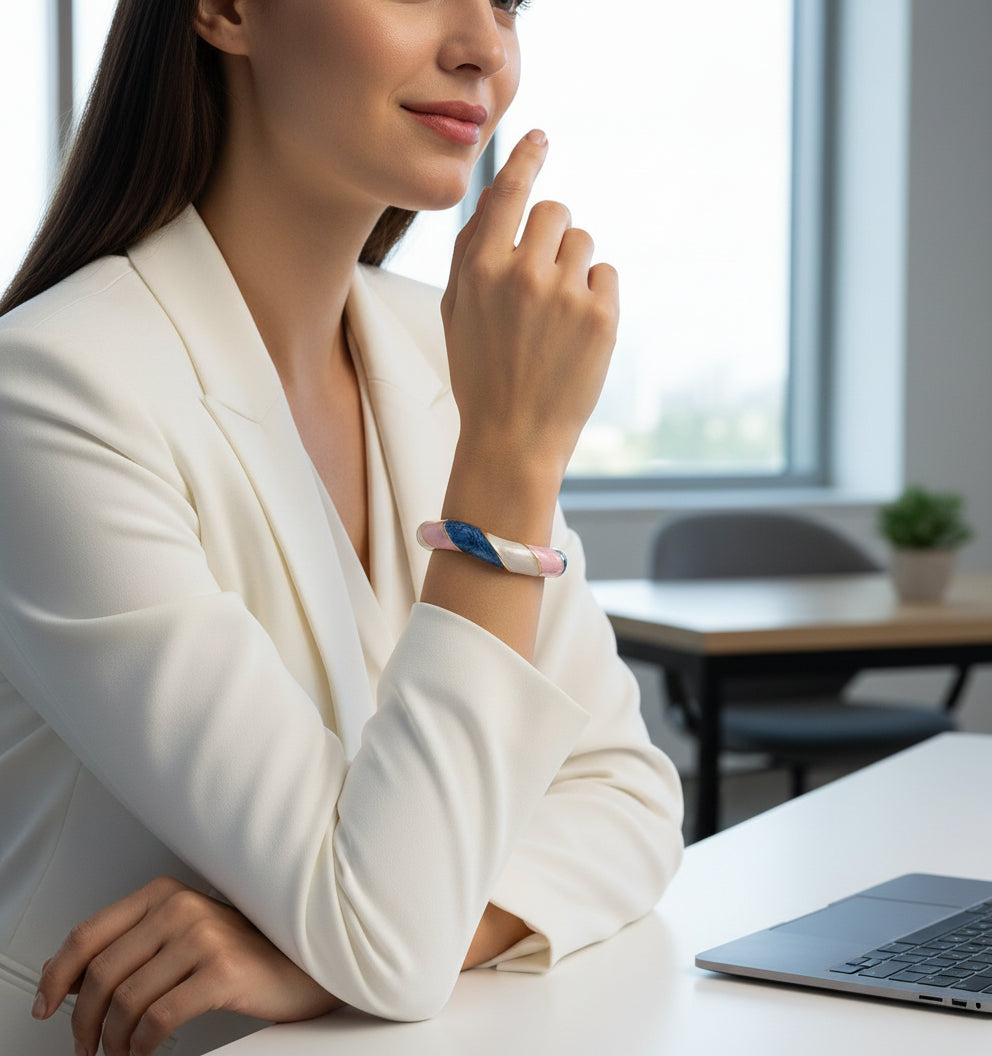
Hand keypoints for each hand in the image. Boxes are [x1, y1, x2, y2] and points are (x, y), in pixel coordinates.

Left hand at [32, 876, 340, 1055]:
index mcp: (165, 893)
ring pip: (125, 1001)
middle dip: (81, 1022)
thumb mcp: (181, 935)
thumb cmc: (243, 951)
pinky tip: (143, 1053)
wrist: (306, 960)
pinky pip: (158, 1020)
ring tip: (117, 1054)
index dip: (56, 976)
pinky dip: (141, 1047)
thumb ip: (129, 946)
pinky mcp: (222, 971)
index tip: (44, 1006)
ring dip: (112, 1041)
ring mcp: (203, 937)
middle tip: (85, 1046)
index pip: (89, 934)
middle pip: (100, 973)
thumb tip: (61, 975)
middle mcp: (181, 907)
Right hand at [440, 129, 619, 485]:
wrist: (513, 437)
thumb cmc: (479, 373)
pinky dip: (595, 294)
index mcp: (481, 269)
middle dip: (552, 235)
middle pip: (556, 210)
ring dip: (573, 267)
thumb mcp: (455, 310)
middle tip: (543, 276)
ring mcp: (566, 294)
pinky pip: (606, 274)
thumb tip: (499, 193)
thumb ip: (472, 249)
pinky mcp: (602, 317)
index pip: (511, 191)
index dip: (529, 159)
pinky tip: (575, 331)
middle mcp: (523, 273)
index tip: (542, 138)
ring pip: (583, 242)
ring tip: (555, 316)